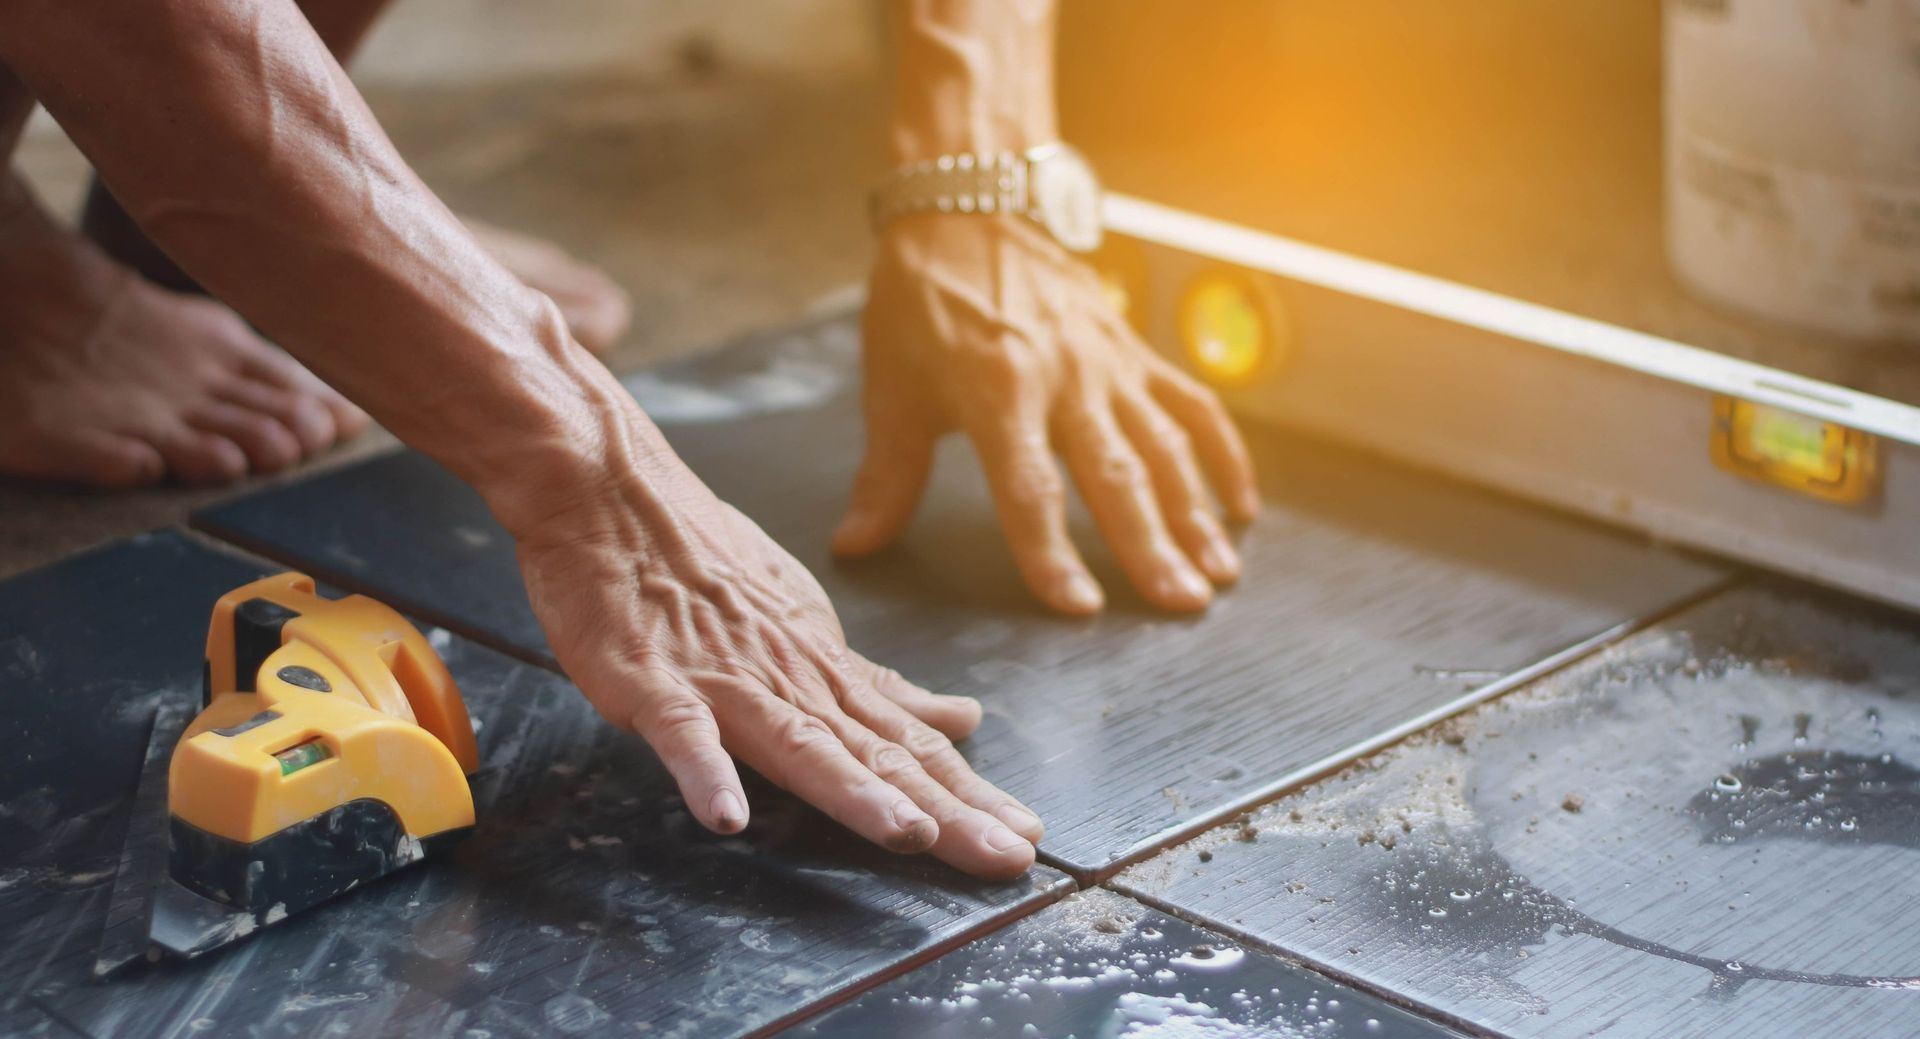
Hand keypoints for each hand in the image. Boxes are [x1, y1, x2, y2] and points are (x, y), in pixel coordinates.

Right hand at [503, 429, 1043, 878]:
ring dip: (854, 792)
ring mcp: (722, 680)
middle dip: (946, 810)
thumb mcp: (804, 621)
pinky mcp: (652, 681)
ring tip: (908, 836)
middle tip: (1007, 856)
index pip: (910, 744)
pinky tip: (726, 816)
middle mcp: (789, 680)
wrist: (611, 491)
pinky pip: (681, 731)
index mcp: (825, 672)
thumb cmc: (702, 558)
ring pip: (798, 743)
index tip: (1025, 836)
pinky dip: (704, 770)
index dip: (968, 793)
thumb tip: (961, 717)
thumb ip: (875, 685)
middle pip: (877, 756)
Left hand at [836, 214, 1259, 613]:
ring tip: (1217, 575)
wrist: (970, 206)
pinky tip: (1241, 509)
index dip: (1051, 551)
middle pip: (1116, 473)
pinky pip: (1193, 405)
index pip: (1029, 487)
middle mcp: (1064, 378)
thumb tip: (853, 545)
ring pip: (1166, 446)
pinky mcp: (1135, 351)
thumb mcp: (892, 386)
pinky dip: (1224, 455)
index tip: (1079, 606)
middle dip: (1151, 545)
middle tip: (1181, 605)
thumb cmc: (923, 300)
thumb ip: (886, 475)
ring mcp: (1109, 364)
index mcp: (997, 390)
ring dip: (1196, 513)